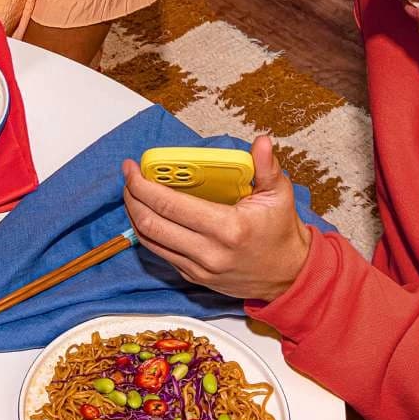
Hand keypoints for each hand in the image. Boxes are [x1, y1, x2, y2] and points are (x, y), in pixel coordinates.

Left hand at [121, 136, 312, 302]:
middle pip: (151, 224)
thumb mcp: (279, 195)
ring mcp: (199, 269)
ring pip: (150, 241)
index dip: (144, 185)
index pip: (170, 206)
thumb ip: (267, 167)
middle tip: (129, 177)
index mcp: (227, 228)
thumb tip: (260, 142)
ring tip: (133, 192)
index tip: (133, 168)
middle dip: (132, 197)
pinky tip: (148, 213)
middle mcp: (209, 252)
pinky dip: (148, 232)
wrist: (290, 276)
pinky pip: (161, 254)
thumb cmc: (281, 232)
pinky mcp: (195, 278)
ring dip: (135, 214)